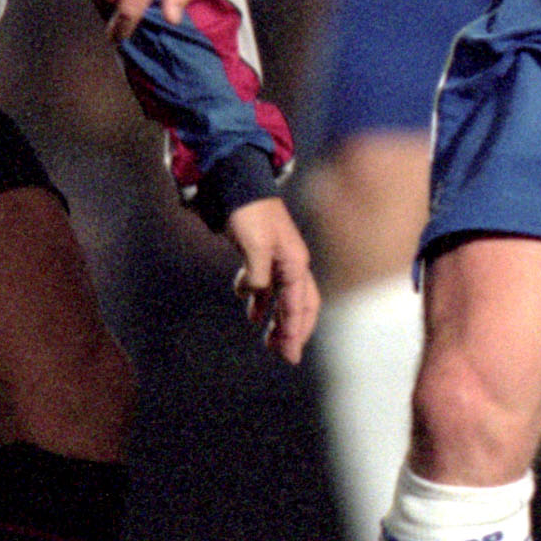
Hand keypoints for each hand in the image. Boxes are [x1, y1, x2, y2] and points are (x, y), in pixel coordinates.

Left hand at [225, 196, 320, 363]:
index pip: (298, 305)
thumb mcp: (254, 243)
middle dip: (295, 331)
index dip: (294, 332)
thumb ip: (256, 273)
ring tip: (268, 342)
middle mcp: (293, 264)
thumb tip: (253, 294)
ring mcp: (280, 260)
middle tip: (286, 356)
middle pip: (300, 305)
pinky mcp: (265, 256)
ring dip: (279, 320)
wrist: (239, 184)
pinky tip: (251, 311)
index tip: (289, 355)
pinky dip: (263, 301)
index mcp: (295, 263)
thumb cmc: (249, 213)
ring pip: (286, 298)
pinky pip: (269, 286)